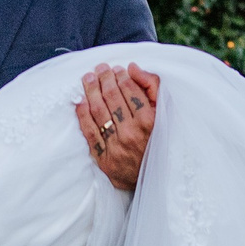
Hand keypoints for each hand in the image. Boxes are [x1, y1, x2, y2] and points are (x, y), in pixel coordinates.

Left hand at [76, 63, 158, 191]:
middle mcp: (132, 132)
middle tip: (99, 69)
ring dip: (91, 91)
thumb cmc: (158, 139)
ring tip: (88, 78)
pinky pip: (89, 131)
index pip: (129, 89)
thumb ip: (152, 87)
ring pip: (98, 111)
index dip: (120, 75)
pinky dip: (82, 114)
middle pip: (112, 97)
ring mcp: (116, 145)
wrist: (153, 177)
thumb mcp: (163, 113)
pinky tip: (80, 101)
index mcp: (149, 120)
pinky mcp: (104, 158)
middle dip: (104, 79)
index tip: (117, 69)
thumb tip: (133, 68)